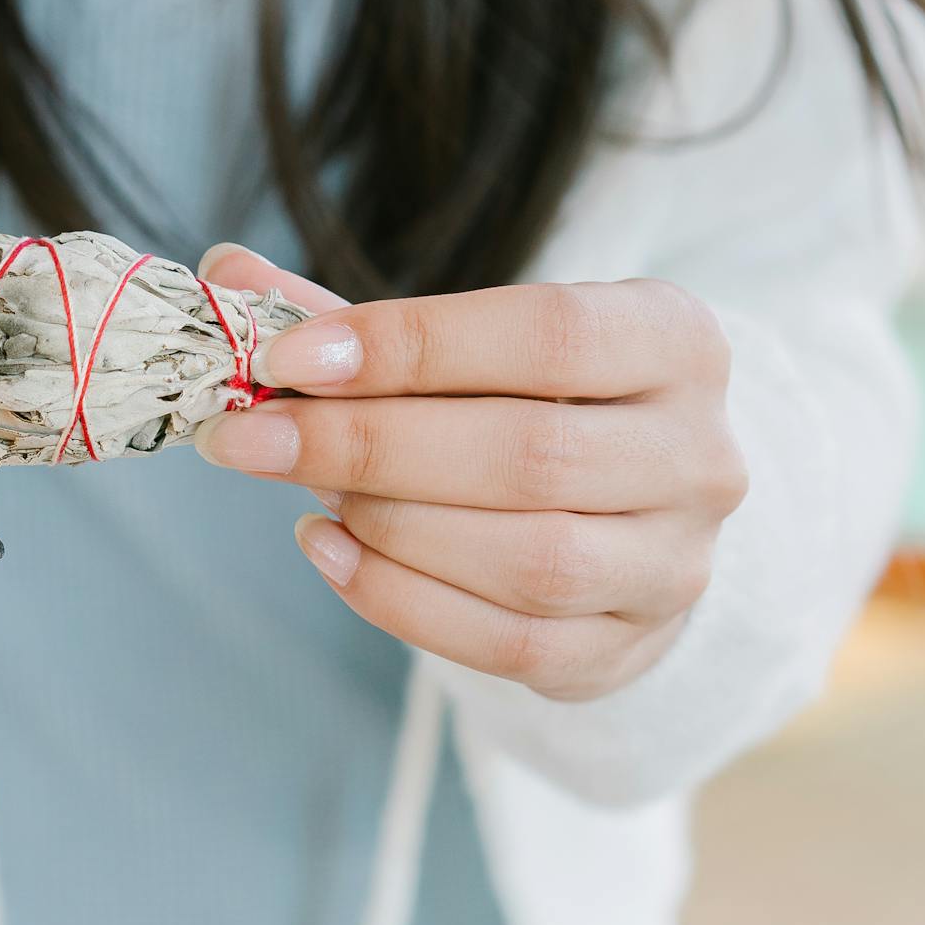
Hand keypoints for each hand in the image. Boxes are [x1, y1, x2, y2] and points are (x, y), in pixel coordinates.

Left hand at [194, 246, 745, 699]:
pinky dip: (398, 598)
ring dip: (386, 524)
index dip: (411, 346)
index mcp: (675, 341)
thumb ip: (346, 314)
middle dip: (367, 444)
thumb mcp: (455, 339)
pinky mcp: (626, 649)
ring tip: (300, 488)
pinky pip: (505, 641)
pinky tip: (328, 548)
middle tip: (249, 435)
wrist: (617, 508)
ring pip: (527, 559)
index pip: (548, 337)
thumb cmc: (519, 399)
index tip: (288, 356)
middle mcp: (700, 454)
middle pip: (530, 455)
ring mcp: (674, 564)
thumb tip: (225, 276)